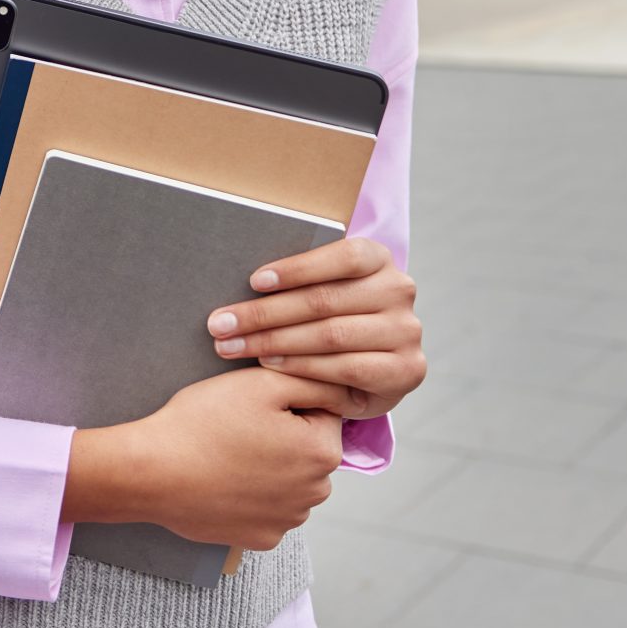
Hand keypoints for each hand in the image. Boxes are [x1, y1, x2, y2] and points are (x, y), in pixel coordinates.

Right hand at [66, 369, 344, 551]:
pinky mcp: (261, 539)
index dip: (288, 401)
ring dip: (271, 467)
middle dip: (285, 435)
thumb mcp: (262, 383)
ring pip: (290, 481)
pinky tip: (225, 480)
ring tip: (229, 453)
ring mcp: (288, 521)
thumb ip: (314, 380)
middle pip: (309, 450)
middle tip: (239, 426)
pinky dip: (253, 496)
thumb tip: (345, 389)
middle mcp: (315, 492)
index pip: (323, 413)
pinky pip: (268, 509)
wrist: (154, 471)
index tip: (255, 405)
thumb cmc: (204, 422)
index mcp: (323, 451)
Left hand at [204, 236, 424, 422]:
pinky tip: (270, 365)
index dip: (297, 268)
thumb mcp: (323, 291)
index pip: (342, 256)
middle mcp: (399, 291)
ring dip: (274, 342)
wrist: (374, 370)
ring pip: (331, 335)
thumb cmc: (333, 319)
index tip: (253, 281)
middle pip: (325, 300)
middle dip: (265, 313)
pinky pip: (346, 368)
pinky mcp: (406, 370)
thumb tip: (239, 277)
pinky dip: (302, 367)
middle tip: (220, 323)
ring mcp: (406, 332)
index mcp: (379, 259)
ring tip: (234, 346)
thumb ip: (298, 282)